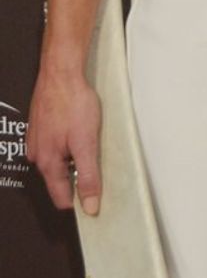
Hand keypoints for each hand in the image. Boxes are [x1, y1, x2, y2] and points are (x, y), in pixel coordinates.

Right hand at [27, 68, 102, 213]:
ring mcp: (38, 140)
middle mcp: (38, 155)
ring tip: (89, 144)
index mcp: (48, 163)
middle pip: (59, 180)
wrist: (61, 72)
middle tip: (98, 165)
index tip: (95, 203)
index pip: (61, 198)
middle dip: (77, 178)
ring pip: (58, 162)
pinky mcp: (42, 127)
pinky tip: (79, 133)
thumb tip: (90, 204)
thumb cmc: (72, 102)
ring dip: (73, 159)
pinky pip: (55, 145)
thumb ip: (89, 176)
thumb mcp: (87, 143)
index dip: (79, 202)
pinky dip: (68, 144)